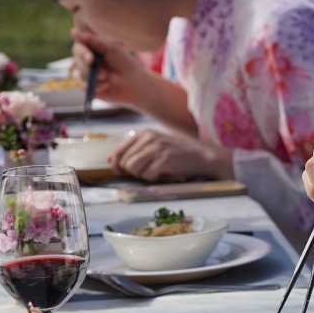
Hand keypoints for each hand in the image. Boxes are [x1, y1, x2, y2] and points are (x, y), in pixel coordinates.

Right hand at [70, 26, 152, 109]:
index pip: (78, 47)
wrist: (133, 82)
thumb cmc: (123, 62)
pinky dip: (96, 86)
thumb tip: (72, 31)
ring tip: (108, 77)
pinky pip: (84, 87)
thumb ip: (92, 41)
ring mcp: (87, 74)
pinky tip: (107, 86)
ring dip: (94, 77)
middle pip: (77, 61)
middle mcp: (86, 61)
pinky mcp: (88, 88)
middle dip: (88, 66)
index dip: (82, 52)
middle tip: (102, 71)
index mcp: (91, 49)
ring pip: (81, 74)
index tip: (91, 58)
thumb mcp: (110, 49)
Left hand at [109, 129, 233, 181]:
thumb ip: (136, 149)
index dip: (116, 164)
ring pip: (133, 169)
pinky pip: (147, 175)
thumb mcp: (156, 143)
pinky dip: (153, 178)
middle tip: (146, 171)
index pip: (119, 151)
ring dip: (142, 175)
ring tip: (155, 171)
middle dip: (132, 171)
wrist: (202, 156)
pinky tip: (163, 173)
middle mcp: (149, 138)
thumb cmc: (178, 152)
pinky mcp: (164, 160)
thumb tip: (111, 160)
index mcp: (145, 133)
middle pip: (125, 162)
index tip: (119, 171)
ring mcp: (157, 149)